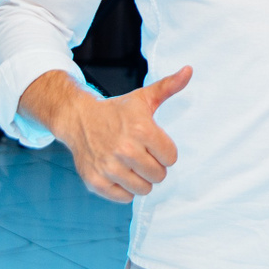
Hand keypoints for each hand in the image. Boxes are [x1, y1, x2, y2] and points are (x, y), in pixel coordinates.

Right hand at [19, 66, 190, 202]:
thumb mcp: (143, 98)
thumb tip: (189, 70)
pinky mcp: (96, 181)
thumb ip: (169, 86)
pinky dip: (124, 189)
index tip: (152, 143)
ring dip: (140, 179)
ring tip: (130, 164)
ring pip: (143, 189)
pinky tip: (118, 172)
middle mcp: (125, 149)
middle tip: (140, 154)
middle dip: (154, 166)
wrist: (79, 119)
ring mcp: (109, 167)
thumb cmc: (117, 111)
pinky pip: (124, 198)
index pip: (171, 158)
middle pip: (159, 175)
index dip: (164, 151)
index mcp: (141, 129)